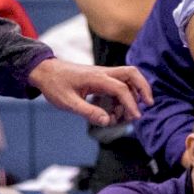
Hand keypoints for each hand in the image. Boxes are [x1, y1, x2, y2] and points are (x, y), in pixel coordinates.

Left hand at [27, 58, 152, 126]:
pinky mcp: (101, 78)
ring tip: (122, 116)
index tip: (135, 118)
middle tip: (149, 104)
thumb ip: (89, 112)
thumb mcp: (68, 103)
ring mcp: (103, 74)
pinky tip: (113, 112)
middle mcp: (103, 73)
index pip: (121, 88)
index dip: (131, 104)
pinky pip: (119, 84)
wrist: (45, 72)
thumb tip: (107, 121)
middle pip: (132, 73)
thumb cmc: (55, 86)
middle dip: (144, 88)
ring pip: (128, 78)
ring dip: (132, 96)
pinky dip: (122, 97)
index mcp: (96, 77)